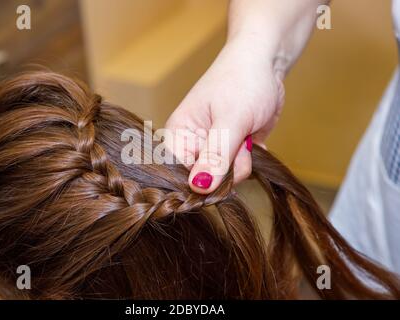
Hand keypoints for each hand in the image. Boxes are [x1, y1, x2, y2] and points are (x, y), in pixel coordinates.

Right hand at [165, 36, 284, 193]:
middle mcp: (192, 146)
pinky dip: (250, 161)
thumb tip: (199, 187)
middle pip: (203, 182)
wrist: (267, 63)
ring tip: (246, 137)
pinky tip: (251, 140)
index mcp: (178, 135)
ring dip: (241, 164)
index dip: (196, 183)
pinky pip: (239, 172)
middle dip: (225, 171)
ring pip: (225, 180)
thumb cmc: (243, 80)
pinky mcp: (232, 152)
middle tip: (238, 145)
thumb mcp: (232, 118)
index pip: (177, 175)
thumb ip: (216, 155)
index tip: (218, 177)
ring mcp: (213, 150)